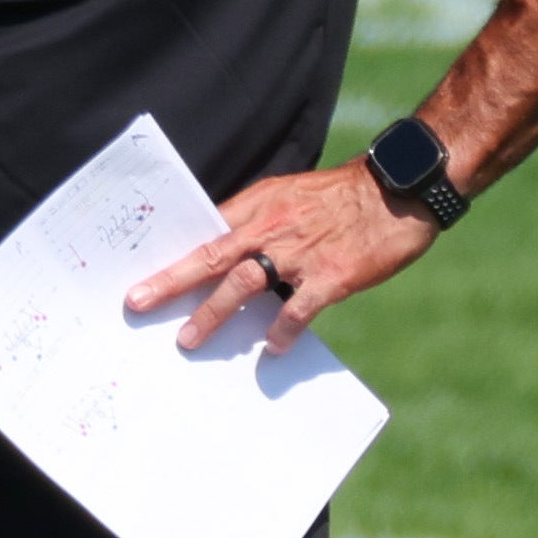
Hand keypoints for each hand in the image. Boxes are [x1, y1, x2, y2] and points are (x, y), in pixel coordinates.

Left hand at [126, 159, 438, 353]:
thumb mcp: (291, 195)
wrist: (399, 188)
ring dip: (213, 313)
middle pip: (211, 256)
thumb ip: (259, 222)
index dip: (173, 254)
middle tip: (138, 303)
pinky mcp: (332, 274)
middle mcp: (273, 227)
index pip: (207, 230)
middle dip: (171, 282)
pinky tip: (272, 349)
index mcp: (260, 205)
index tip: (142, 273)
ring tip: (189, 339)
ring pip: (243, 284)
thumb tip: (227, 254)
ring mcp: (301, 252)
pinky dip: (282, 330)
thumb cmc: (343, 196)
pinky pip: (298, 308)